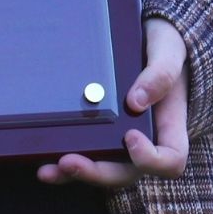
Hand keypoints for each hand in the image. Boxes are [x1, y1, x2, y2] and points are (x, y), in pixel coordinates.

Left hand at [36, 17, 189, 187]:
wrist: (147, 39)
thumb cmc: (163, 47)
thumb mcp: (168, 51)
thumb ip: (160, 74)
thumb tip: (135, 102)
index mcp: (169, 127)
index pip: (170, 159)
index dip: (151, 158)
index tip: (130, 136)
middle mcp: (145, 141)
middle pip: (126, 172)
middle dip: (97, 172)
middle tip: (69, 162)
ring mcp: (120, 141)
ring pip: (102, 169)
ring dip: (75, 174)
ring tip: (47, 170)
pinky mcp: (99, 133)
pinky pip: (85, 154)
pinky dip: (63, 163)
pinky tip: (42, 162)